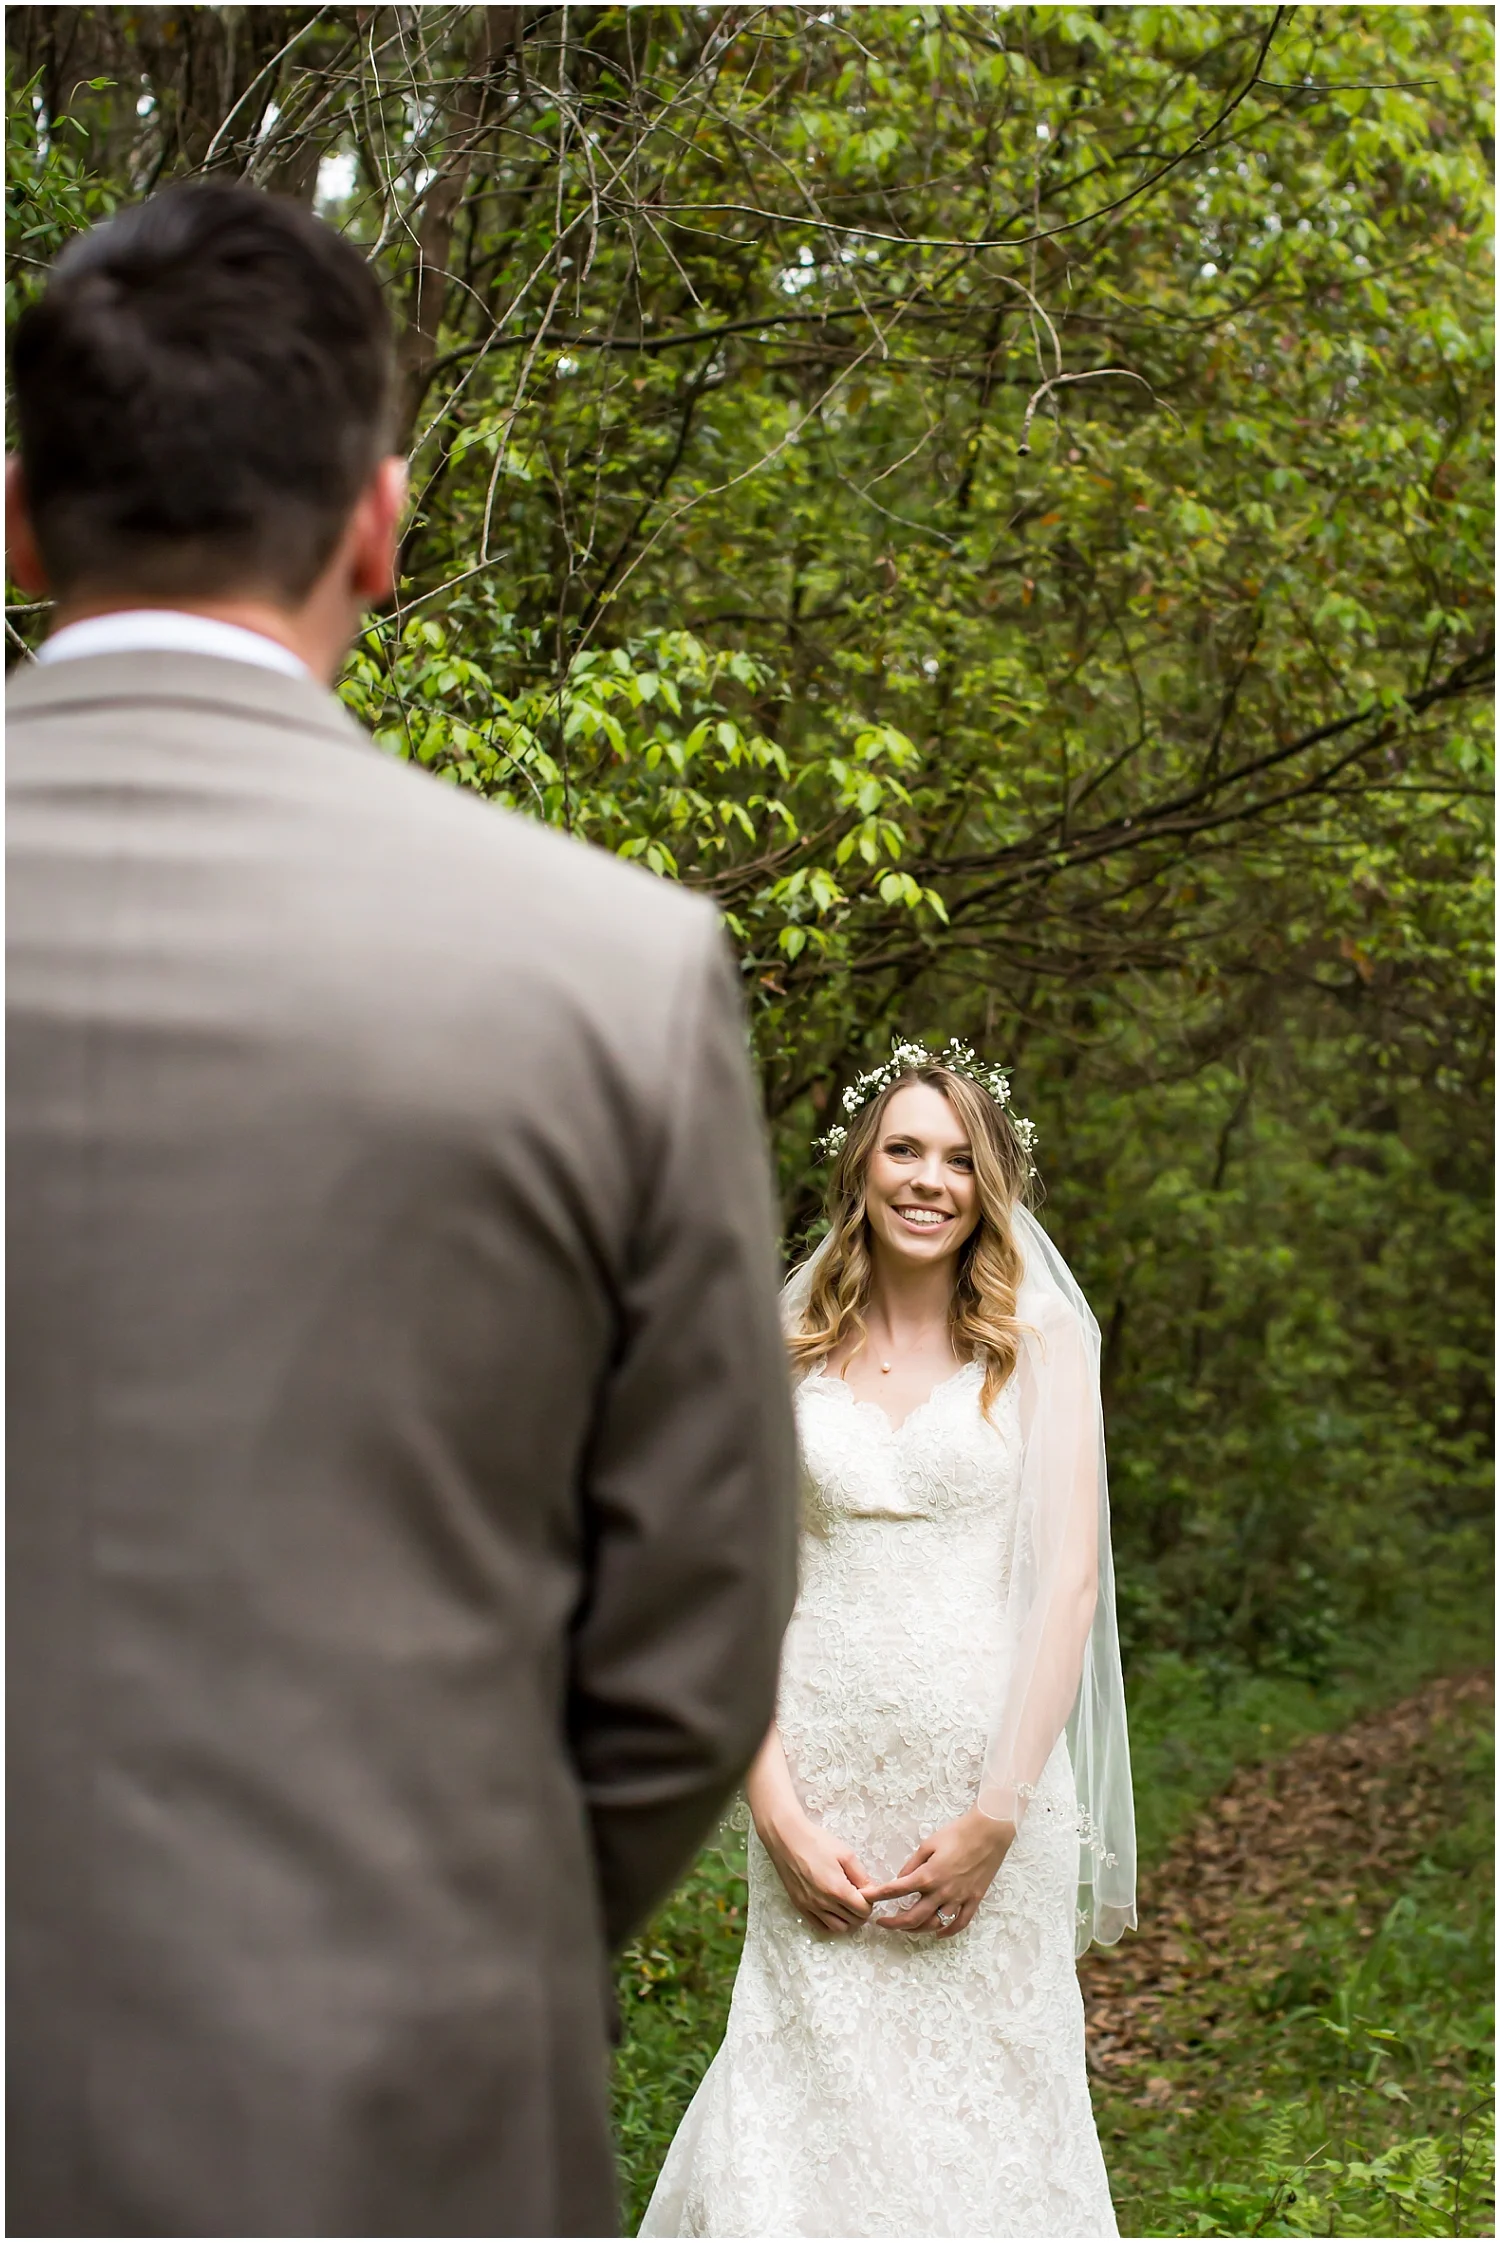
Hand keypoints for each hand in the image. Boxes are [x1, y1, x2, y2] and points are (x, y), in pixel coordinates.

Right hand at [758, 1809, 876, 1934]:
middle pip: (853, 1921)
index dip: (869, 1902)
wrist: (787, 1839)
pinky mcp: (800, 1907)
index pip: (863, 1910)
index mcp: (838, 1890)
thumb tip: (871, 1892)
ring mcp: (811, 1907)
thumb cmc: (817, 1842)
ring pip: (838, 1928)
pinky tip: (832, 1907)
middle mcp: (824, 1903)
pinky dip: (830, 1921)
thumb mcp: (845, 1854)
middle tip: (857, 1895)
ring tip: (845, 1903)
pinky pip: (821, 1926)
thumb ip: (861, 1876)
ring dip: (847, 1919)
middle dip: (860, 1910)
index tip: (865, 1891)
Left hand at [863, 1807, 1015, 1937]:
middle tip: (881, 1923)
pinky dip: (947, 1932)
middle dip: (893, 1923)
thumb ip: (912, 1865)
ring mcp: (959, 1899)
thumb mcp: (928, 1844)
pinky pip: (959, 1924)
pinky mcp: (973, 1900)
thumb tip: (900, 1880)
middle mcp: (941, 1891)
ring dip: (917, 1930)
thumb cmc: (957, 1833)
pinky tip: (937, 1932)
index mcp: (927, 1875)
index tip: (865, 1899)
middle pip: (912, 1918)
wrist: (988, 1833)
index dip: (877, 1896)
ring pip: (934, 1925)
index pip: (895, 1891)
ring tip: (906, 1927)